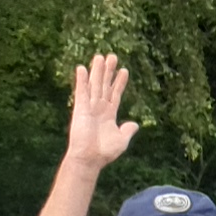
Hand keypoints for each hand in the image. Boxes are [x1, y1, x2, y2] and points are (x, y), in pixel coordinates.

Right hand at [63, 53, 140, 170]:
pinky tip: (81, 68)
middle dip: (108, 71)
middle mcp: (99, 108)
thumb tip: (135, 124)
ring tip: (100, 56)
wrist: (90, 159)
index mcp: (109, 114)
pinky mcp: (80, 108)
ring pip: (94, 85)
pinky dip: (81, 80)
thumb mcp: (122, 140)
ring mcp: (89, 107)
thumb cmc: (104, 152)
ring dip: (97, 71)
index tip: (124, 70)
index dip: (119, 82)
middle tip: (112, 56)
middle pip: (104, 85)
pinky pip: (81, 91)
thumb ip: (127, 130)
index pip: (115, 94)